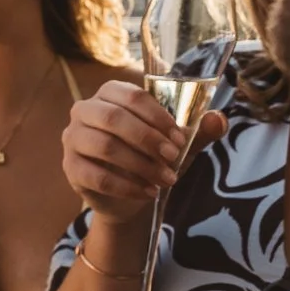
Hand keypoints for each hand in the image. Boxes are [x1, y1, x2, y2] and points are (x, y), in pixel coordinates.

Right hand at [61, 81, 224, 227]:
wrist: (128, 196)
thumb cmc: (151, 159)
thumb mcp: (178, 145)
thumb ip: (198, 131)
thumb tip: (219, 120)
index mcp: (110, 94)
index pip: (132, 95)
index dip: (158, 117)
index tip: (180, 139)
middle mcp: (84, 110)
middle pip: (113, 118)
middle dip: (148, 139)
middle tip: (173, 158)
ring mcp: (73, 138)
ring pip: (104, 146)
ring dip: (140, 164)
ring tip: (164, 179)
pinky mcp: (71, 167)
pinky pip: (96, 175)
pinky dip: (127, 186)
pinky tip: (148, 192)